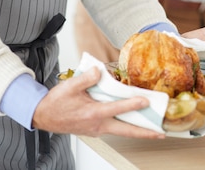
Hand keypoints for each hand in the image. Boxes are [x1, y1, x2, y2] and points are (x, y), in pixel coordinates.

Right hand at [32, 67, 164, 138]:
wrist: (44, 116)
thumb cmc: (56, 103)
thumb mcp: (71, 86)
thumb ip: (87, 77)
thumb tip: (101, 71)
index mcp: (93, 113)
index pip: (117, 109)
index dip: (132, 104)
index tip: (145, 101)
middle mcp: (98, 125)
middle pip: (126, 130)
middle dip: (145, 133)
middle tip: (160, 134)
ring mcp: (97, 129)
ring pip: (121, 131)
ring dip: (137, 131)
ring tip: (152, 129)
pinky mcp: (95, 129)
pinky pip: (113, 127)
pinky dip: (124, 125)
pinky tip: (131, 119)